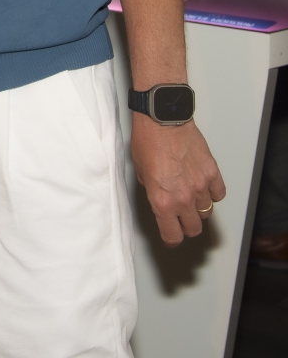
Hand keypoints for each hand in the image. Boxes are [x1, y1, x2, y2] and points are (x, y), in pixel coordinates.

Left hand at [130, 116, 226, 244]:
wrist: (163, 119)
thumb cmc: (147, 139)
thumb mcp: (139, 170)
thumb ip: (151, 189)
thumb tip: (158, 196)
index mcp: (162, 200)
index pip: (172, 234)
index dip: (171, 239)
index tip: (170, 237)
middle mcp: (183, 198)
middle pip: (193, 228)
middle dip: (186, 227)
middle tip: (180, 220)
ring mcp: (200, 187)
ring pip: (207, 212)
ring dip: (199, 210)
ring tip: (191, 199)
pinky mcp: (213, 174)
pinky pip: (218, 194)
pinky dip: (212, 194)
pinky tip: (204, 187)